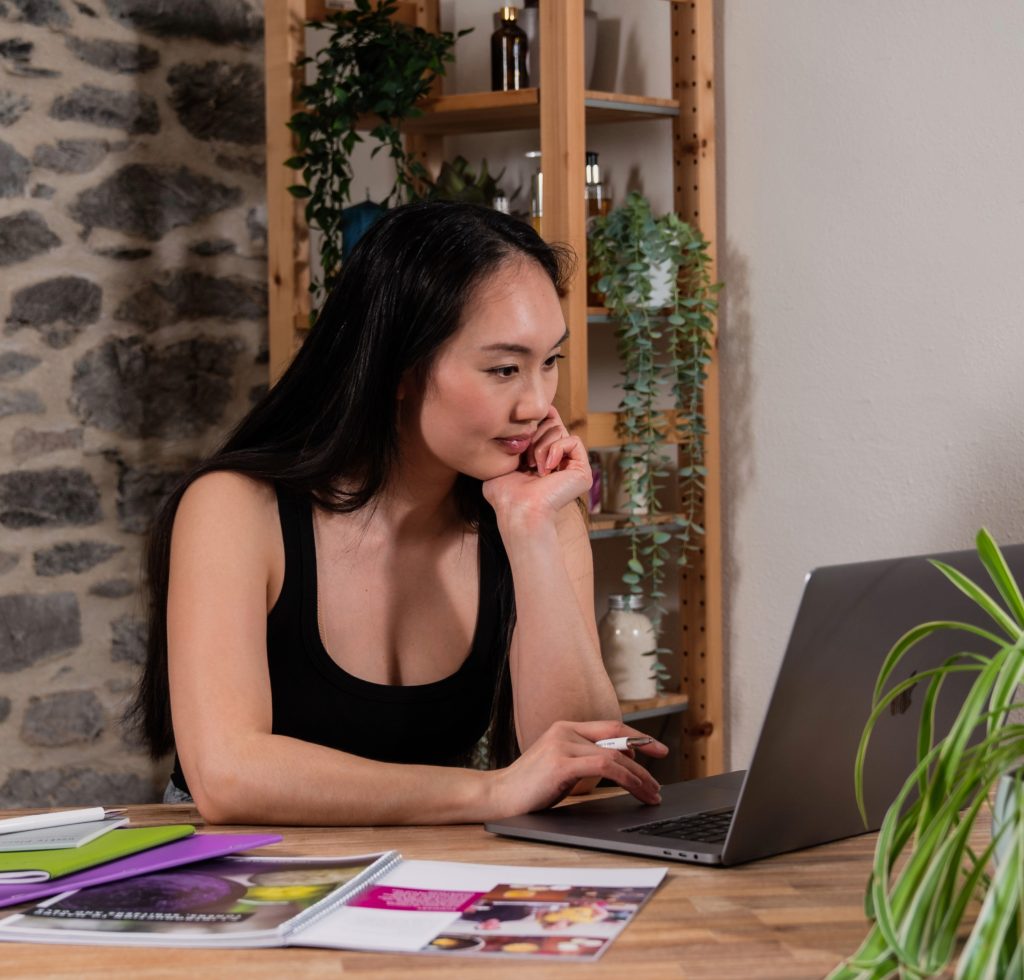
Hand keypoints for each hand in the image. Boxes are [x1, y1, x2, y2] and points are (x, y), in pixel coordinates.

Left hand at [482, 407, 591, 524]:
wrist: (518, 509)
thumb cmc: (505, 494)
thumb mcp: (500, 464)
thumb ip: (506, 446)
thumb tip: (506, 431)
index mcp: (541, 458)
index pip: (545, 424)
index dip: (536, 418)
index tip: (521, 424)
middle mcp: (558, 461)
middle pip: (552, 423)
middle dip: (534, 434)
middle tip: (525, 458)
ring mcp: (571, 467)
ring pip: (561, 431)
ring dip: (541, 445)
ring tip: (533, 466)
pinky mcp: (583, 471)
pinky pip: (574, 441)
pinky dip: (557, 449)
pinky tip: (547, 469)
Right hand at [487, 720, 668, 817]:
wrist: (497, 796)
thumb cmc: (529, 788)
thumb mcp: (560, 768)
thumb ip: (583, 760)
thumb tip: (618, 765)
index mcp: (564, 728)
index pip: (609, 726)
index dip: (636, 736)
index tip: (656, 748)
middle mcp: (565, 731)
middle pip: (616, 737)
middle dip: (646, 752)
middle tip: (662, 775)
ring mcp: (563, 744)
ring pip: (615, 755)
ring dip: (640, 776)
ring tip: (653, 793)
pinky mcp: (562, 762)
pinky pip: (606, 766)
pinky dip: (627, 779)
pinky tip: (637, 791)